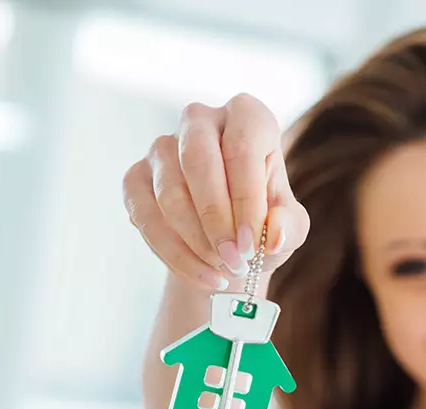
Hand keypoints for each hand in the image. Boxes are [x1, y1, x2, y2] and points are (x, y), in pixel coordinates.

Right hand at [123, 93, 309, 290]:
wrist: (227, 241)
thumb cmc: (263, 222)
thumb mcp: (290, 227)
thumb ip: (289, 227)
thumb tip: (273, 235)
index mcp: (247, 116)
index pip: (242, 148)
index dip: (246, 200)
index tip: (252, 244)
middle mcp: (200, 120)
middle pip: (198, 161)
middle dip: (215, 219)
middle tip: (234, 260)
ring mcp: (161, 146)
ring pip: (170, 192)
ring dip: (196, 241)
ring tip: (223, 271)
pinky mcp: (135, 177)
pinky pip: (145, 215)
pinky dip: (173, 252)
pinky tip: (200, 274)